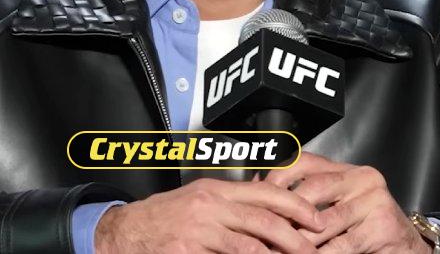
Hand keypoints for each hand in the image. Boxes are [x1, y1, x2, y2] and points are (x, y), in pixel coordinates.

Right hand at [94, 176, 325, 253]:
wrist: (124, 232)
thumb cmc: (162, 220)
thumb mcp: (199, 203)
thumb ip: (231, 208)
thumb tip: (269, 218)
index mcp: (216, 190)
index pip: (267, 192)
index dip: (296, 205)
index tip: (315, 219)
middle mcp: (209, 206)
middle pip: (264, 219)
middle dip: (295, 236)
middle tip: (313, 249)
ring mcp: (198, 230)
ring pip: (249, 245)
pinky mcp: (188, 251)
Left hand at [260, 152, 431, 253]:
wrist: (406, 246)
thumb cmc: (366, 227)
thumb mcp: (338, 205)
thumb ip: (308, 198)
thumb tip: (263, 195)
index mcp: (347, 169)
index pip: (305, 162)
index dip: (278, 177)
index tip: (259, 196)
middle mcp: (362, 178)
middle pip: (311, 189)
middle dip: (286, 214)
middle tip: (267, 230)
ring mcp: (374, 200)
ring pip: (323, 221)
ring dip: (299, 240)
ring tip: (282, 247)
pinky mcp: (382, 226)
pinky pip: (341, 245)